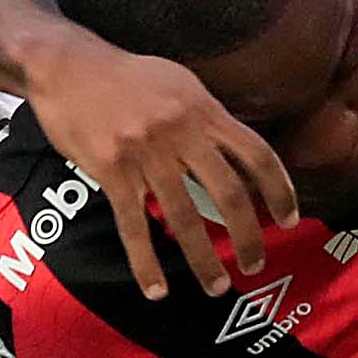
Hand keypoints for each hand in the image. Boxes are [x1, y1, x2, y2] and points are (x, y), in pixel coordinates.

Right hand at [26, 35, 297, 301]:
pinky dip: (147, 263)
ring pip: (184, 217)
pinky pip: (133, 226)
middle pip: (228, 192)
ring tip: (216, 287)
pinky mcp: (112, 171)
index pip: (256, 154)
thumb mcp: (179, 83)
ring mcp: (145, 153)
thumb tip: (237, 154)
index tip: (290, 220)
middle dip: (248, 236)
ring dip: (203, 260)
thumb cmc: (126, 77)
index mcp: (203, 110)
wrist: (67, 67)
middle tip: (255, 266)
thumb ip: (208, 118)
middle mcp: (180, 132)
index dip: (279, 190)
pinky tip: (157, 290)